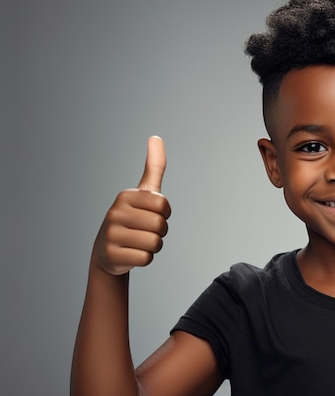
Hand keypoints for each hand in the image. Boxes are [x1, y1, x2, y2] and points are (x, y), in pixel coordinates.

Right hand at [92, 136, 171, 275]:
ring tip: (138, 241)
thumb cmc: (133, 217)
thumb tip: (156, 137)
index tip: (151, 214)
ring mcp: (111, 234)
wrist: (108, 251)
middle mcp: (115, 212)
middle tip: (144, 230)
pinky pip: (146, 258)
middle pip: (161, 225)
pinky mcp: (112, 255)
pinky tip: (132, 253)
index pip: (164, 205)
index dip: (164, 213)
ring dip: (153, 246)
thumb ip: (154, 166)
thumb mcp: (143, 192)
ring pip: (155, 243)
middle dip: (160, 231)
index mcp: (125, 195)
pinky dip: (145, 258)